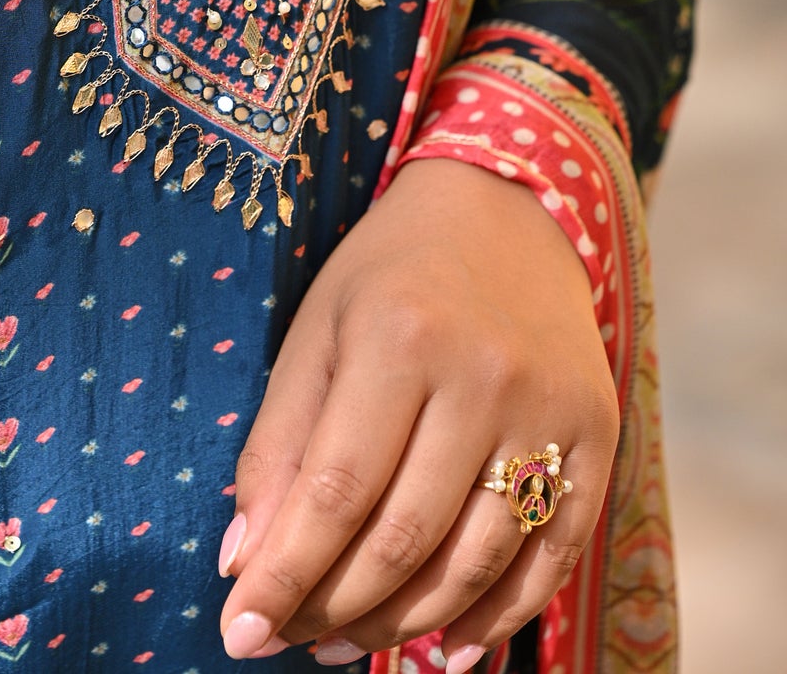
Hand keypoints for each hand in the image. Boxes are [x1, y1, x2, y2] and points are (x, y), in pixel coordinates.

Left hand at [215, 157, 620, 668]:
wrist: (508, 209)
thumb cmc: (393, 272)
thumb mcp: (319, 328)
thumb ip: (278, 442)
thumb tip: (243, 560)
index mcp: (400, 337)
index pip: (335, 490)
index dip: (285, 573)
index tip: (239, 630)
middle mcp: (484, 376)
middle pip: (405, 536)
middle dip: (337, 605)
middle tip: (293, 638)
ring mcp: (551, 410)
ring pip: (475, 560)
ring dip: (405, 623)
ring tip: (348, 641)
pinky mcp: (600, 435)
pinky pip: (550, 557)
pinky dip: (496, 616)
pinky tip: (445, 648)